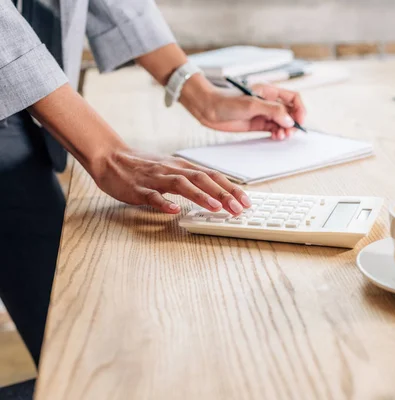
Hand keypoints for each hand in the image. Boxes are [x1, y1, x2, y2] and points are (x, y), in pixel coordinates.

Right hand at [92, 147, 250, 214]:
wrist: (111, 158)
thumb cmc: (145, 167)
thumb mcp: (173, 170)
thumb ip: (192, 180)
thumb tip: (218, 193)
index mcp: (183, 167)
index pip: (213, 176)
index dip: (231, 188)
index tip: (246, 202)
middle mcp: (173, 170)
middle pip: (203, 179)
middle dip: (223, 194)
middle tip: (239, 209)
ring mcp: (155, 178)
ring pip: (181, 185)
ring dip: (200, 196)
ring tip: (216, 208)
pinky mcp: (138, 188)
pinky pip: (152, 196)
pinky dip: (163, 203)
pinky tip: (174, 210)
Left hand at [180, 76, 306, 139]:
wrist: (208, 109)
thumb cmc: (226, 101)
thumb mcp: (251, 104)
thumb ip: (272, 111)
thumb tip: (289, 120)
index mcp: (269, 92)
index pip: (293, 98)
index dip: (299, 109)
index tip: (299, 120)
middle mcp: (268, 102)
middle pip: (290, 112)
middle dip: (293, 122)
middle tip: (290, 132)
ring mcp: (263, 114)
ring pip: (282, 122)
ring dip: (285, 130)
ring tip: (281, 136)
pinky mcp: (257, 124)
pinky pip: (273, 129)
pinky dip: (277, 134)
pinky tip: (276, 137)